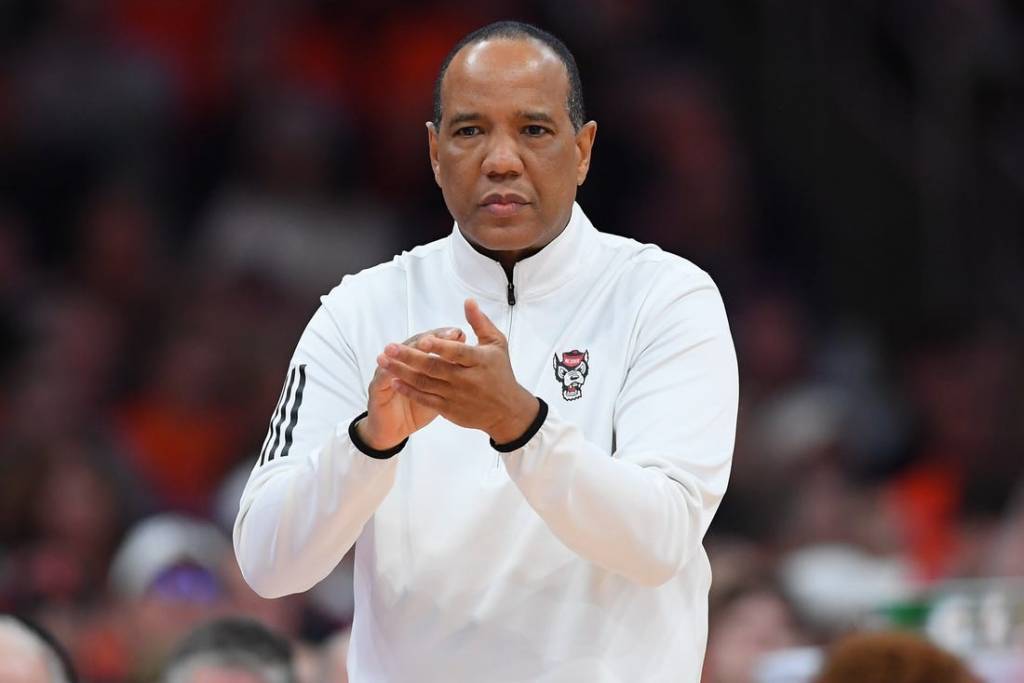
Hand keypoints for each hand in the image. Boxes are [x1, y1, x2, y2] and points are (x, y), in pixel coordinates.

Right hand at [358, 327, 465, 449]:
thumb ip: (450, 375)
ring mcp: (388, 371)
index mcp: (419, 360)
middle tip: (443, 335)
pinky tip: (395, 366)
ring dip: (409, 350)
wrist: (393, 429)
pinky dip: (389, 371)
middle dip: (429, 339)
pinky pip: (383, 377)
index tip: (459, 334)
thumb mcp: (438, 392)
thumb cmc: (418, 409)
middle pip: (415, 344)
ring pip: (398, 356)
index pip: (432, 342)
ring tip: (421, 345)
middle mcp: (403, 361)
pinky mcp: (377, 386)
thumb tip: (471, 360)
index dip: (444, 338)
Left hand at [377, 299, 539, 443]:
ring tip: (384, 362)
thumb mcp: (496, 344)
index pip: (457, 352)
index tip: (422, 339)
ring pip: (425, 383)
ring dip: (402, 372)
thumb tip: (468, 301)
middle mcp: (467, 380)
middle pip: (434, 367)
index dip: (440, 346)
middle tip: (390, 347)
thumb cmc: (500, 372)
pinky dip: (409, 391)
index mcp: (479, 361)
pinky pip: (426, 399)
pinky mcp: (450, 409)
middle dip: (410, 357)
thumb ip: (480, 323)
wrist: (507, 411)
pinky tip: (395, 382)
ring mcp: (457, 396)